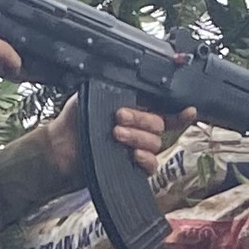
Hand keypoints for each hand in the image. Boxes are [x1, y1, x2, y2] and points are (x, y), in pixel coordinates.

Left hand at [50, 93, 181, 178]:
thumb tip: (129, 78)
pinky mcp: (132, 169)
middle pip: (158, 124)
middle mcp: (140, 130)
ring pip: (154, 143)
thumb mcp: (92, 94)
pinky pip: (151, 165)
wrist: (59, 147)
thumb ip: (114, 88)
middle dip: (141, 119)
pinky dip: (145, 159)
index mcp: (135, 110)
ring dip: (137, 137)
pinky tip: (133, 155)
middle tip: (119, 117)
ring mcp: (137, 150)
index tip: (189, 110)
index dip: (179, 113)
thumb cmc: (73, 120)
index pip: (164, 110)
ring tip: (116, 134)